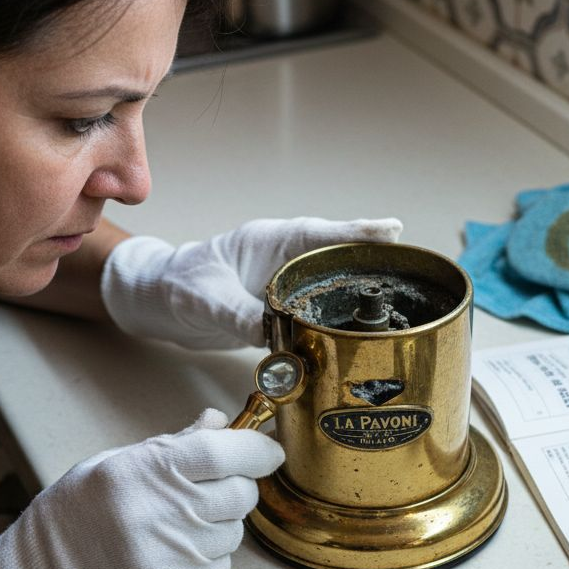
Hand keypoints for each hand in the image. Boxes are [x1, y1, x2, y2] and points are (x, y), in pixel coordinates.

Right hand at [0, 409, 283, 568]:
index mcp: (144, 471)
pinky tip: (168, 557)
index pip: (223, 451)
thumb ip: (171, 445)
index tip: (269, 449)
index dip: (257, 448)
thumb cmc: (73, 518)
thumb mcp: (112, 465)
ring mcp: (173, 558)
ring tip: (175, 528)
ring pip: (234, 534)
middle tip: (214, 489)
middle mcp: (162, 513)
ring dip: (218, 526)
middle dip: (239, 487)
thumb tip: (219, 422)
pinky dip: (205, 561)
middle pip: (240, 494)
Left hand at [100, 216, 402, 348]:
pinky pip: (319, 312)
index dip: (359, 233)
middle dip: (374, 265)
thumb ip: (238, 314)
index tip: (393, 231)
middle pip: (339, 258)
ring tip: (400, 306)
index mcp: (270, 241)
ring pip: (334, 286)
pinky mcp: (284, 308)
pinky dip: (338, 322)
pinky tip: (361, 337)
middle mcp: (284, 259)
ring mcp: (286, 284)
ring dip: (360, 296)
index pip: (322, 233)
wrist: (156, 303)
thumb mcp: (204, 300)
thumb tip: (274, 332)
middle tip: (412, 275)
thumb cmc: (175, 286)